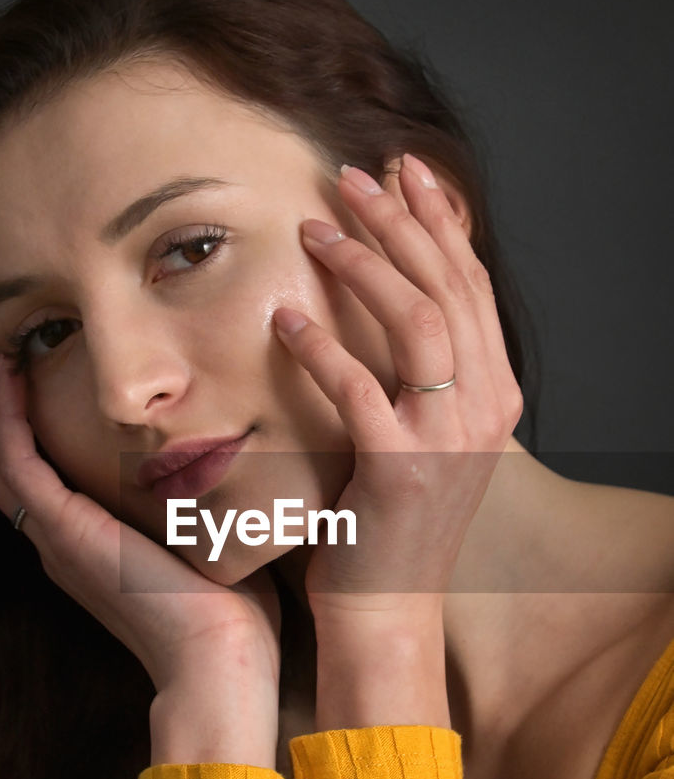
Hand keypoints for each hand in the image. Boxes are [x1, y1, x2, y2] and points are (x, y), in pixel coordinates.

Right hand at [0, 333, 281, 759]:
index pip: (39, 471)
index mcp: (91, 545)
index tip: (36, 365)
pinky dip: (1, 414)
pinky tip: (5, 371)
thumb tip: (238, 456)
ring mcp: (56, 538)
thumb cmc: (233, 613)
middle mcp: (61, 541)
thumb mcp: (213, 540)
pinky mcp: (64, 532)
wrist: (221, 661)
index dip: (25, 418)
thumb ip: (206, 501)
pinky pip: (13, 461)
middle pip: (3, 459)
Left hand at [273, 153, 523, 622]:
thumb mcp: (422, 433)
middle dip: (398, 219)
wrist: (388, 606)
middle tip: (349, 176)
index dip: (438, 221)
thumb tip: (385, 293)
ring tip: (314, 228)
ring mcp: (449, 440)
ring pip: (417, 321)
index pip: (470, 284)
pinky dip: (319, 347)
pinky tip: (284, 318)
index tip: (402, 172)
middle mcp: (485, 409)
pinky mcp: (402, 471)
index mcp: (494, 393)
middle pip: (447, 286)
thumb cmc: (390, 518)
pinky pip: (357, 389)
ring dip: (363, 264)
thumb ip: (418, 370)